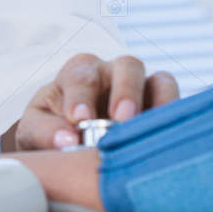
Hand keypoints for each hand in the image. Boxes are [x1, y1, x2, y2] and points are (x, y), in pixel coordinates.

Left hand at [10, 53, 178, 150]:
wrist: (69, 144)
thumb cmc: (52, 131)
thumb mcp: (35, 131)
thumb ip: (45, 133)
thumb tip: (68, 141)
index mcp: (78, 74)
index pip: (81, 76)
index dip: (81, 96)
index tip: (78, 120)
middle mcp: (113, 74)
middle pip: (127, 67)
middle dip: (125, 91)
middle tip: (120, 119)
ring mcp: (143, 89)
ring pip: (160, 81)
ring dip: (159, 102)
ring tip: (150, 129)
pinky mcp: (162, 108)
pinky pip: (177, 104)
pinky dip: (175, 115)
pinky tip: (168, 138)